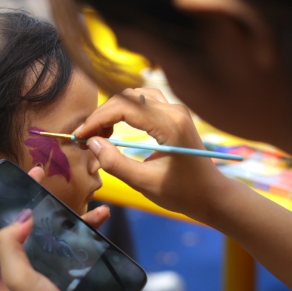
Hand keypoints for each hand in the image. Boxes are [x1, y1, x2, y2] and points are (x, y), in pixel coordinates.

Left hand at [0, 167, 109, 290]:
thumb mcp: (20, 278)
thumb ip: (10, 247)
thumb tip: (22, 215)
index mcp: (20, 255)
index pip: (19, 217)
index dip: (25, 193)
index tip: (36, 171)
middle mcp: (39, 256)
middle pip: (48, 220)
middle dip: (58, 200)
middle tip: (71, 183)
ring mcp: (61, 263)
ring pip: (71, 230)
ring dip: (83, 215)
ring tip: (99, 207)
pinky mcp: (81, 271)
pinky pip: (88, 245)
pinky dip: (97, 232)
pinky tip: (105, 224)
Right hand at [73, 88, 230, 220]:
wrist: (211, 194)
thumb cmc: (182, 192)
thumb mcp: (144, 183)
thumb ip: (115, 163)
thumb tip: (91, 143)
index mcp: (170, 125)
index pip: (125, 108)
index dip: (97, 119)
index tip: (80, 136)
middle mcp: (174, 110)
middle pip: (127, 97)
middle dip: (102, 115)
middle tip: (85, 138)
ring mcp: (176, 110)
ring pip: (134, 96)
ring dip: (112, 110)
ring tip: (99, 133)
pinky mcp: (174, 114)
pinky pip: (143, 102)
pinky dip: (125, 110)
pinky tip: (115, 127)